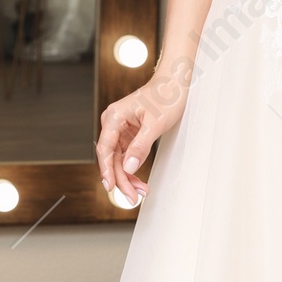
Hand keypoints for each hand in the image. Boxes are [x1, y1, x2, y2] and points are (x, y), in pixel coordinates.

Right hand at [95, 54, 193, 203]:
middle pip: (111, 158)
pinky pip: (126, 155)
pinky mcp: (128, 133)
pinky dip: (132, 168)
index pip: (105, 149)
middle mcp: (113, 123)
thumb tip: (129, 167)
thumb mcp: (155, 124)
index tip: (111, 187)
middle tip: (132, 197)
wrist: (176, 84)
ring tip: (140, 192)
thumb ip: (140, 146)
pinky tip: (139, 180)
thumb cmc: (166, 97)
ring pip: (118, 159)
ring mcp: (120, 129)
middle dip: (121, 179)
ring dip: (127, 177)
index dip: (107, 171)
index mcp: (114, 117)